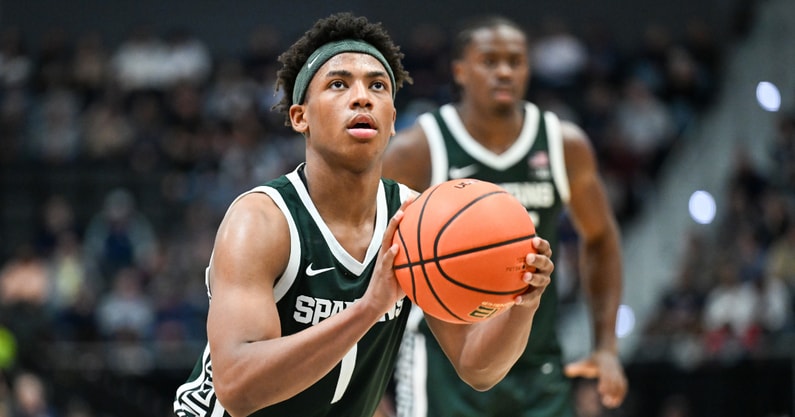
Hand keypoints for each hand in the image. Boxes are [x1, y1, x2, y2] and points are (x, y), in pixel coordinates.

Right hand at [363, 198, 413, 314]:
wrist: (375, 304)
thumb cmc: (393, 289)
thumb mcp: (407, 274)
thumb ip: (418, 265)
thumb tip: (439, 263)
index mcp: (393, 250)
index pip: (400, 228)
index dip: (408, 213)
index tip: (418, 198)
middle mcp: (387, 251)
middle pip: (393, 227)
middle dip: (401, 211)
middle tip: (410, 197)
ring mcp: (383, 260)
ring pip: (387, 239)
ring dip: (393, 226)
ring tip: (400, 214)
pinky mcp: (382, 272)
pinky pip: (386, 262)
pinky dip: (390, 254)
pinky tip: (395, 248)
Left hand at [514, 236, 552, 306]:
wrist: (521, 289)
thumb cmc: (516, 265)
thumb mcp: (514, 254)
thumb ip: (508, 243)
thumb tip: (488, 227)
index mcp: (541, 255)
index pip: (545, 248)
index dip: (541, 244)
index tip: (533, 240)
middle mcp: (545, 267)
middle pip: (545, 262)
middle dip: (538, 259)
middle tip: (528, 258)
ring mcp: (542, 281)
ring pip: (542, 279)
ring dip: (534, 277)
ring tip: (525, 277)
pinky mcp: (537, 294)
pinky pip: (532, 297)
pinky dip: (525, 298)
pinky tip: (516, 299)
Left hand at [564, 350, 627, 408]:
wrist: (606, 353)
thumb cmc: (593, 360)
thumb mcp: (584, 362)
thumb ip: (575, 367)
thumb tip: (565, 371)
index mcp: (603, 364)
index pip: (605, 373)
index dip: (604, 382)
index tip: (600, 391)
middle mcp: (613, 368)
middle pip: (614, 380)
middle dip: (610, 391)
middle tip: (605, 402)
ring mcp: (618, 372)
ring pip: (620, 384)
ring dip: (617, 395)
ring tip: (610, 404)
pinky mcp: (621, 377)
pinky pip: (624, 386)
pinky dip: (621, 394)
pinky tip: (616, 402)